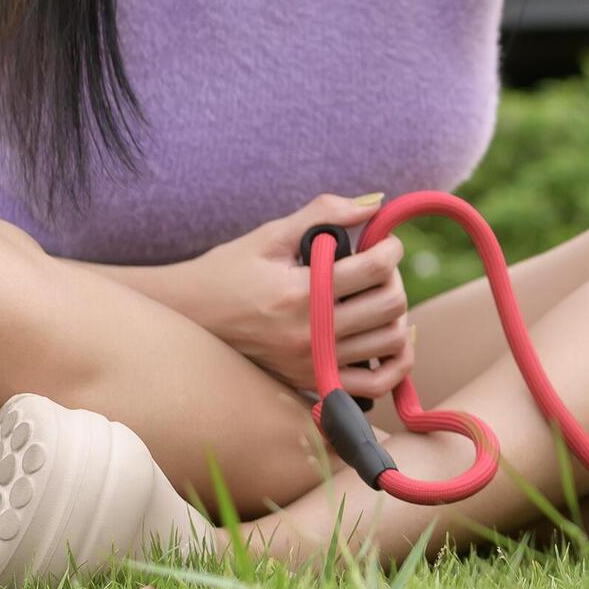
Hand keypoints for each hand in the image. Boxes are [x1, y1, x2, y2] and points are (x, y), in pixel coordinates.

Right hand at [168, 194, 415, 402]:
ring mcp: (313, 363)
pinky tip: (392, 338)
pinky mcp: (312, 381)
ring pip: (392, 343)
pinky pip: (375, 385)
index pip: (375, 268)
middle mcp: (310, 334)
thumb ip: (324, 213)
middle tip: (377, 268)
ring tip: (377, 296)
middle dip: (394, 278)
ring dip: (397, 314)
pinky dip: (396, 364)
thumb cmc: (229, 270)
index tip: (385, 241)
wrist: (191, 317)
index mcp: (300, 292)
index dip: (392, 247)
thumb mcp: (271, 235)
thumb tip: (376, 203)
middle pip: (390, 305)